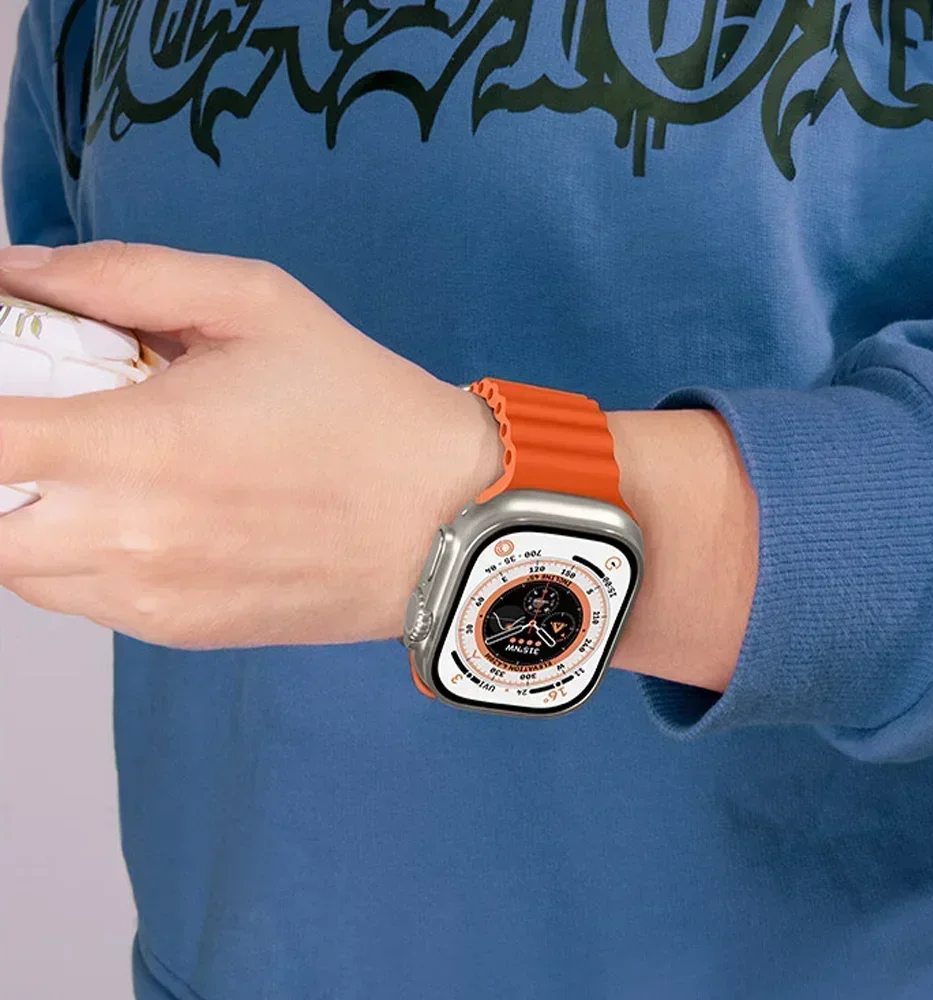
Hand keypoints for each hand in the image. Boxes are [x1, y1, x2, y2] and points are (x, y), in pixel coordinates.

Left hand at [0, 242, 500, 648]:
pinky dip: (80, 550)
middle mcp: (126, 538)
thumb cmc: (362, 408)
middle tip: (49, 420)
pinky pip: (79, 595)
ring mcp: (147, 598)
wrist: (445, 521)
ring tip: (111, 463)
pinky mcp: (175, 631)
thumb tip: (19, 271)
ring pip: (15, 565)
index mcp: (138, 445)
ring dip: (29, 509)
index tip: (8, 379)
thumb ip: (124, 276)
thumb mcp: (257, 304)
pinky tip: (156, 510)